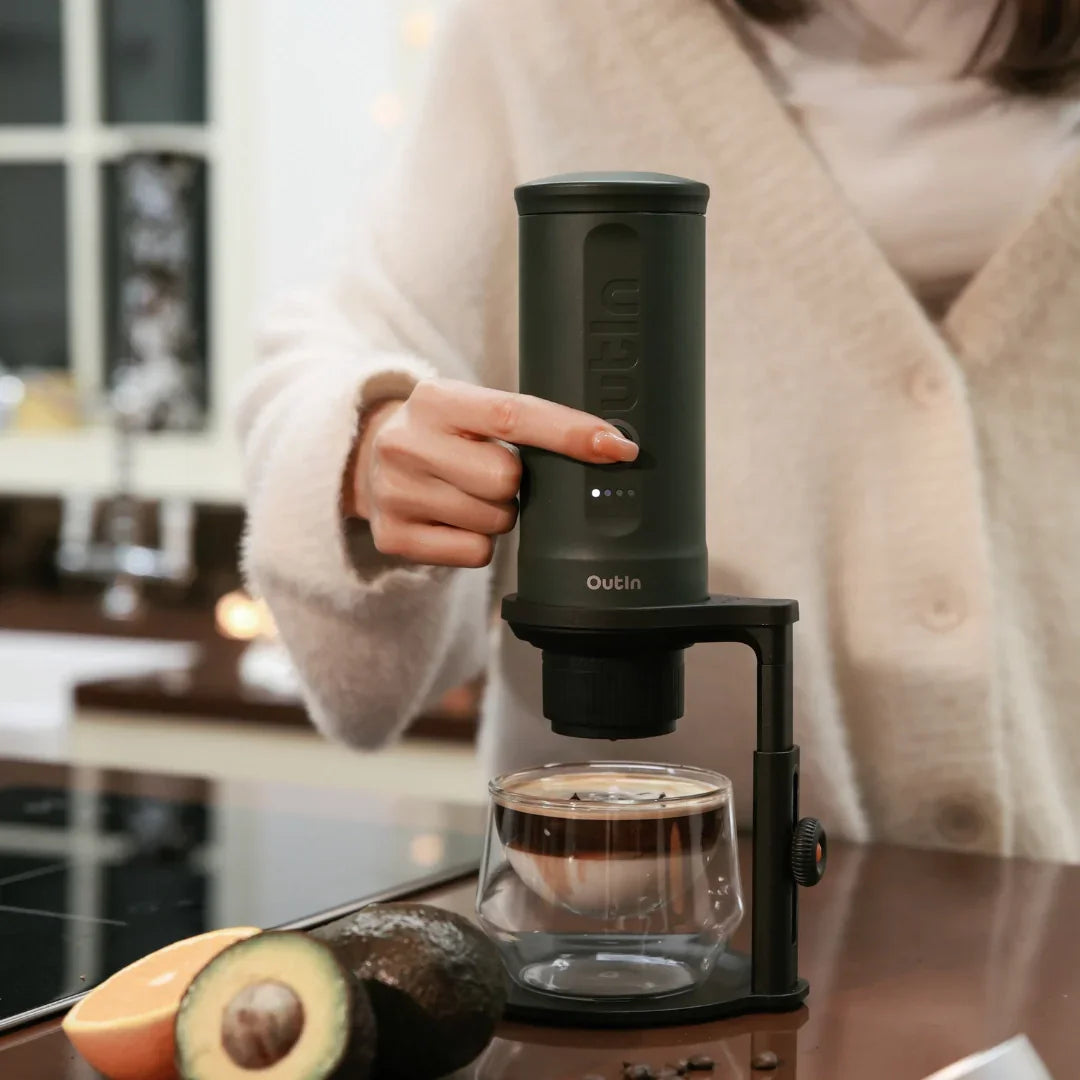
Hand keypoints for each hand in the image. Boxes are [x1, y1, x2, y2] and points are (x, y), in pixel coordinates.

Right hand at [347, 378, 637, 567]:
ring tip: (466, 494)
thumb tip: (606, 446)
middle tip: (491, 474)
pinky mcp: (392, 537)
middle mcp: (406, 443)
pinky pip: (476, 554)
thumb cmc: (443, 435)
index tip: (617, 447)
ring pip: (494, 522)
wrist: (368, 459)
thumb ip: (523, 421)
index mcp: (436, 400)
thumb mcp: (470, 410)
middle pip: (506, 480)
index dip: (571, 433)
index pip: (514, 415)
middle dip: (515, 485)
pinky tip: (452, 520)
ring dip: (497, 514)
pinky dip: (477, 543)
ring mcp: (394, 493)